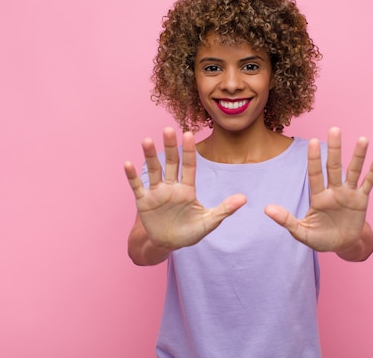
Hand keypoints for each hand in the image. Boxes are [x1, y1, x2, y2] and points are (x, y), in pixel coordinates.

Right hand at [124, 127, 246, 249]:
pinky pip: (137, 186)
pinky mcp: (144, 202)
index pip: (189, 166)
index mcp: (187, 189)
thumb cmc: (190, 232)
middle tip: (168, 129)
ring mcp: (157, 193)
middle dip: (170, 147)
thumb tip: (244, 198)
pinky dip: (132, 176)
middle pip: (171, 163)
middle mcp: (171, 187)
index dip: (189, 151)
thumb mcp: (209, 222)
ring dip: (150, 156)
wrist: (168, 244)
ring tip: (147, 140)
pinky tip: (128, 164)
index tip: (189, 134)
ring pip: (154, 170)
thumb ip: (224, 209)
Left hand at [264, 127, 372, 257]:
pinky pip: (368, 183)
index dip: (314, 159)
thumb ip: (286, 220)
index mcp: (318, 196)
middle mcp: (334, 190)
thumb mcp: (301, 232)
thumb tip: (266, 209)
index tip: (312, 141)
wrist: (342, 245)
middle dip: (334, 149)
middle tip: (334, 129)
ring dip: (358, 156)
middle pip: (334, 166)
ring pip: (353, 171)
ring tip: (362, 139)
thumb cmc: (320, 238)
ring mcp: (348, 193)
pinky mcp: (361, 200)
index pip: (315, 174)